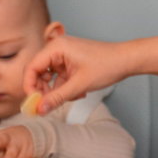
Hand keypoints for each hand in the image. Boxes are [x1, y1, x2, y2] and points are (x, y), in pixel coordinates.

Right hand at [22, 31, 157, 115]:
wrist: (128, 60)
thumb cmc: (107, 65)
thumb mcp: (80, 85)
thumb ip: (57, 98)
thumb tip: (39, 109)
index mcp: (56, 47)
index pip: (32, 68)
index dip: (29, 87)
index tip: (33, 104)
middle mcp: (58, 49)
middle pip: (38, 73)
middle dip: (44, 91)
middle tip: (49, 106)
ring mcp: (64, 55)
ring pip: (50, 78)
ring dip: (58, 91)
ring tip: (74, 97)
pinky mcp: (71, 62)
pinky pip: (60, 78)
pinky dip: (66, 88)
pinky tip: (80, 93)